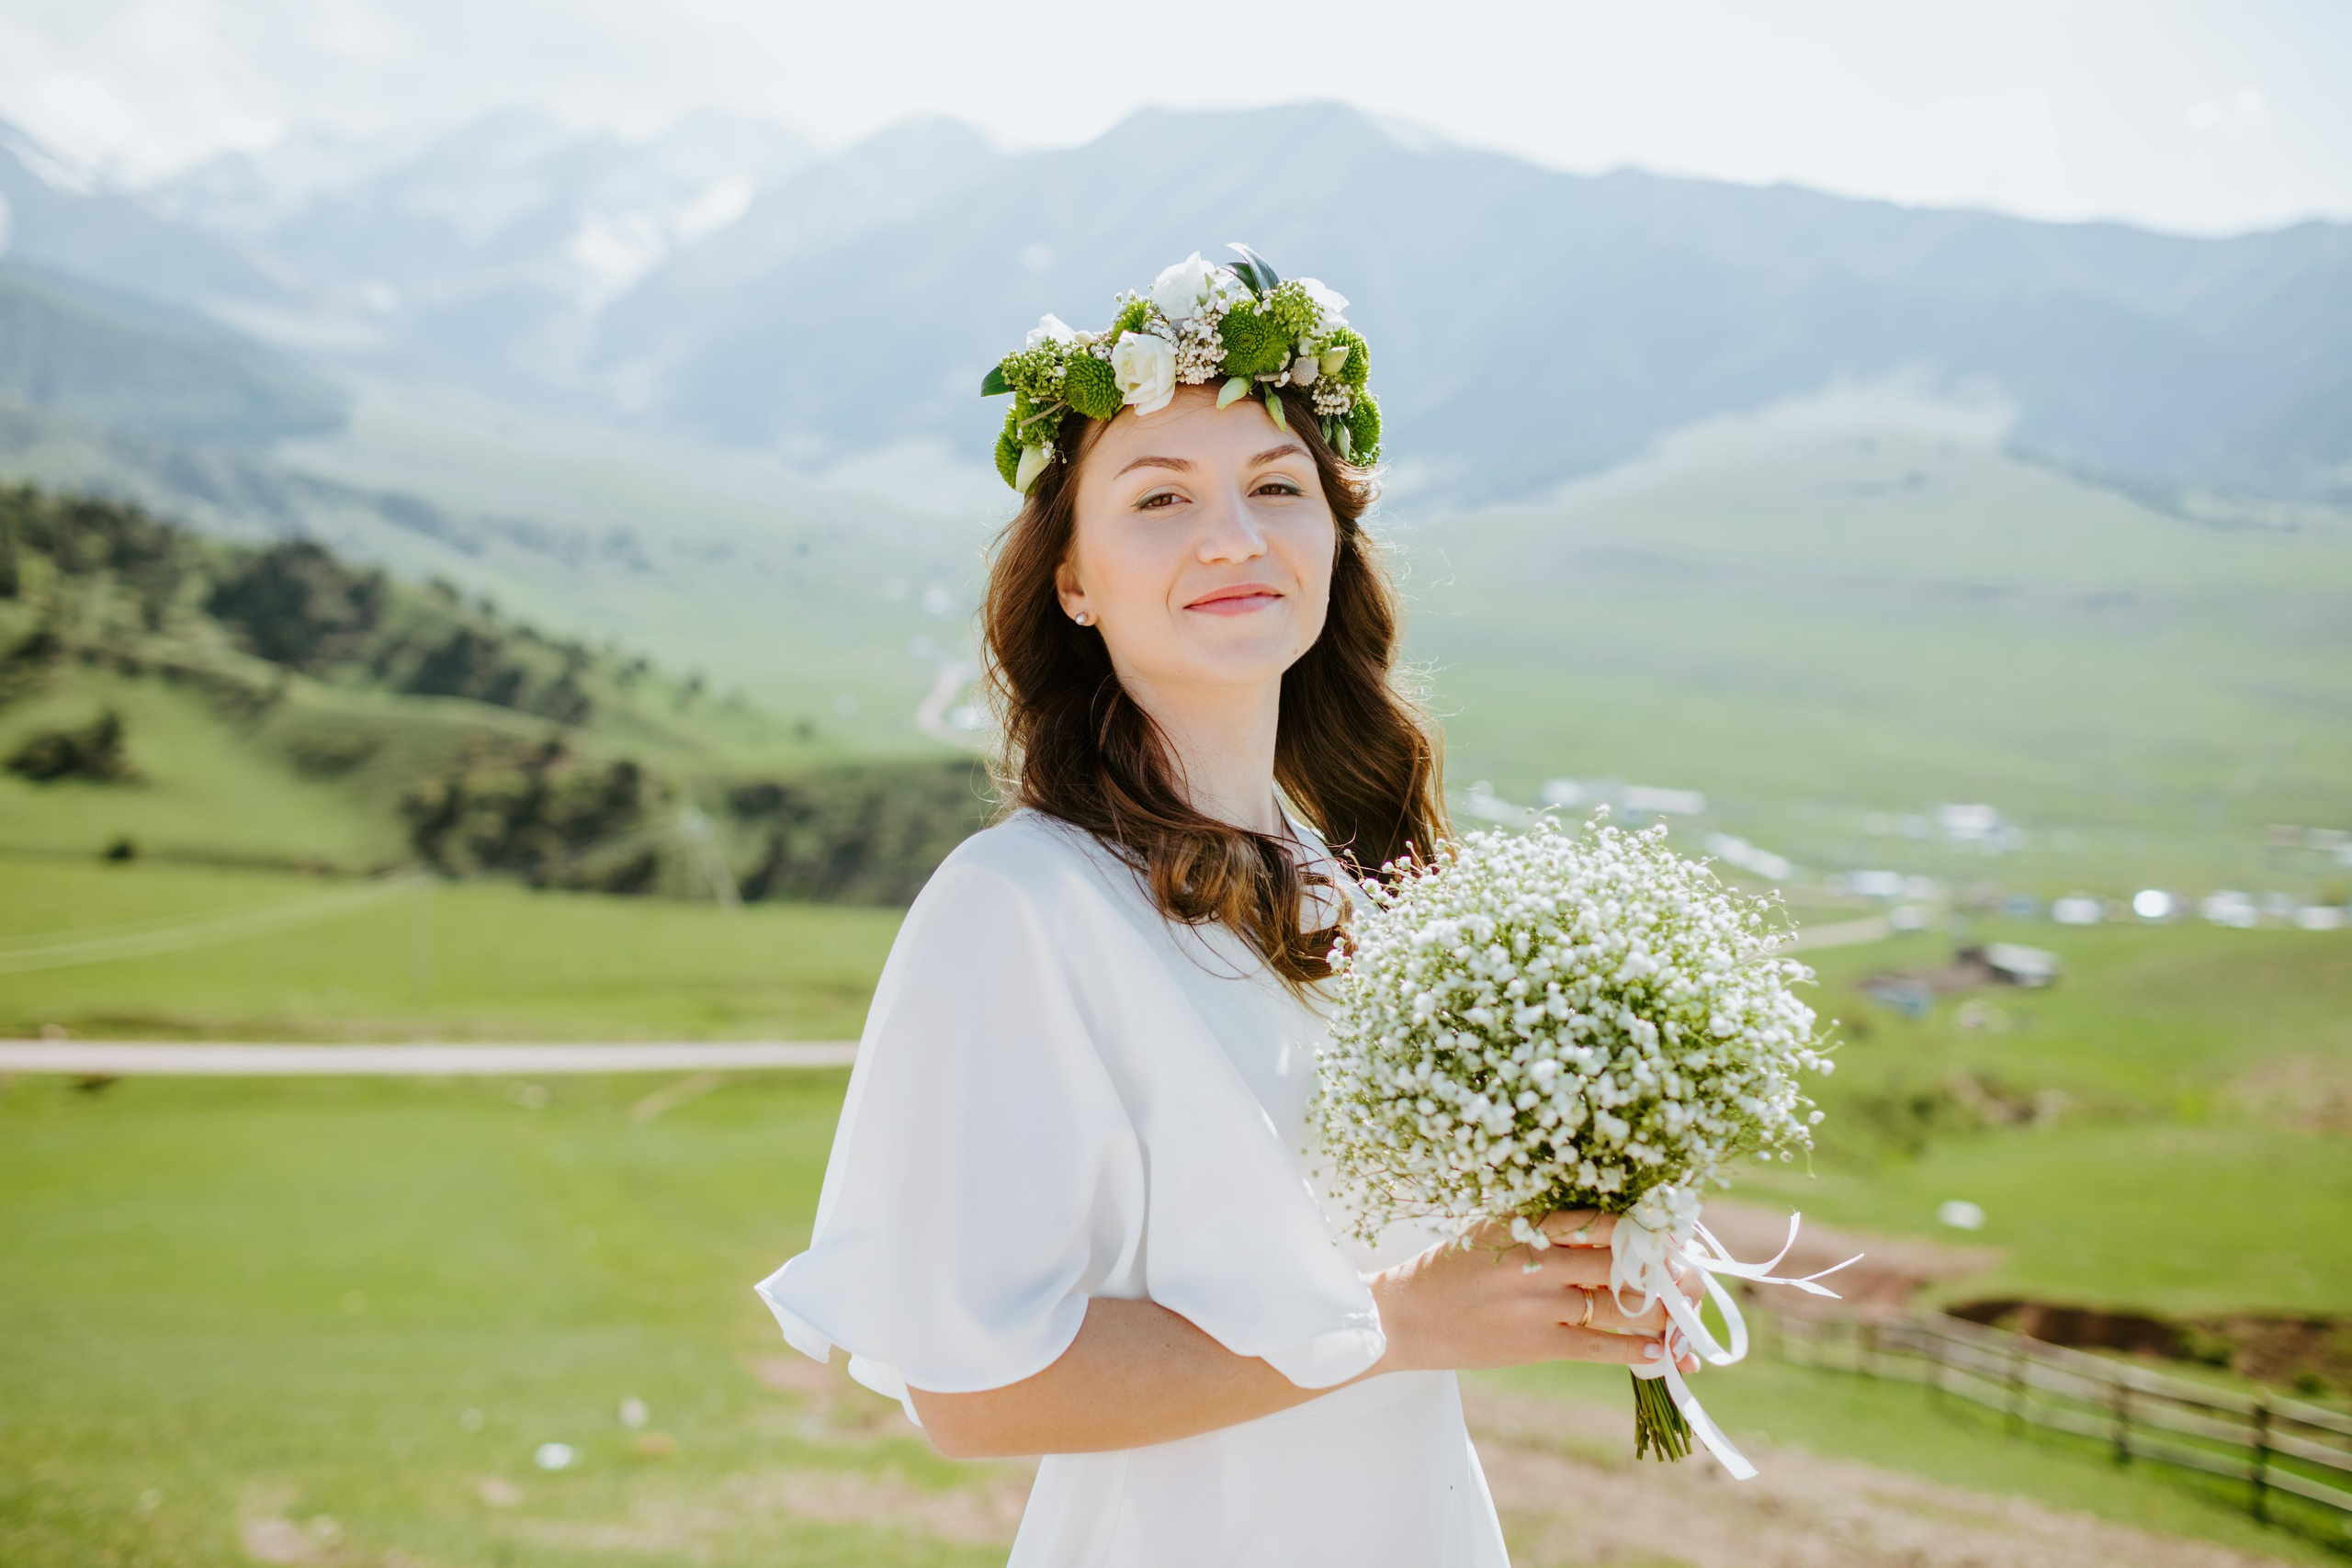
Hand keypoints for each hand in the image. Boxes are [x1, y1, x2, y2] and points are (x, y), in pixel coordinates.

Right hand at [1364, 1210, 1701, 1375]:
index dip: (1644, 1227)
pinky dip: (1633, 1348)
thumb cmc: (1451, 1270)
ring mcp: (1538, 1303)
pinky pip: (1598, 1346)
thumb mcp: (1492, 1230)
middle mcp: (1538, 1260)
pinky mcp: (1536, 1343)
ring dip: (1659, 1310)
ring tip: (1684, 1313)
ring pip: (1616, 1304)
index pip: (1600, 1220)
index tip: (1672, 1230)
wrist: (1406, 1317)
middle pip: (1619, 1261)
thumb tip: (1604, 1223)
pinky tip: (1659, 1351)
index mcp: (1527, 1225)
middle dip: (1661, 1268)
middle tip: (1689, 1271)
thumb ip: (1541, 1225)